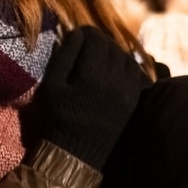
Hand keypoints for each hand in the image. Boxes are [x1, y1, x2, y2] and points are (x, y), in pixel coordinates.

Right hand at [31, 26, 150, 170]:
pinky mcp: (135, 101)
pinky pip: (136, 74)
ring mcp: (129, 91)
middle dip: (98, 43)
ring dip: (113, 55)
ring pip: (126, 58)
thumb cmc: (59, 117)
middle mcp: (116, 80)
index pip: (95, 38)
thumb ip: (64, 55)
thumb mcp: (52, 85)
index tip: (76, 37)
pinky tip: (112, 74)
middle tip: (85, 49)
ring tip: (98, 62)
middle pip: (112, 46)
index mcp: (93, 75)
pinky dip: (125, 69)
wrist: (77, 154)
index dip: (84, 33)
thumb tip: (76, 33)